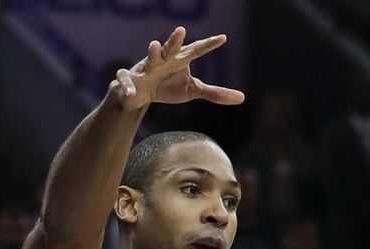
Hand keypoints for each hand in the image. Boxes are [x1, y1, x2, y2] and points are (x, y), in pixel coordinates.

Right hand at [113, 27, 244, 110]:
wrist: (141, 94)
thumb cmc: (169, 86)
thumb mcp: (193, 90)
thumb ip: (215, 93)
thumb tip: (242, 98)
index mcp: (179, 59)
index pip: (197, 50)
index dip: (209, 44)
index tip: (223, 38)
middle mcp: (163, 59)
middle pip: (171, 48)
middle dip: (175, 40)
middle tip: (181, 30)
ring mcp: (146, 68)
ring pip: (149, 58)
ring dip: (152, 52)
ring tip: (154, 44)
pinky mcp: (130, 79)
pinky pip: (127, 80)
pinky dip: (128, 86)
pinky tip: (132, 92)